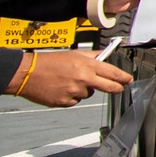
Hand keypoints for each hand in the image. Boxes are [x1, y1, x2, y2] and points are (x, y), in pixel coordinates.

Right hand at [7, 50, 132, 106]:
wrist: (27, 73)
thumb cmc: (48, 62)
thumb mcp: (73, 54)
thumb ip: (92, 56)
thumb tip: (104, 55)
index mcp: (87, 66)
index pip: (112, 72)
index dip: (123, 77)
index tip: (128, 79)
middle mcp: (83, 79)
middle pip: (109, 87)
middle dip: (116, 88)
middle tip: (119, 87)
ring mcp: (74, 92)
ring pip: (89, 93)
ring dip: (85, 89)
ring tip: (69, 81)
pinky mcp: (65, 102)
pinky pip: (75, 101)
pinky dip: (72, 96)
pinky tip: (62, 88)